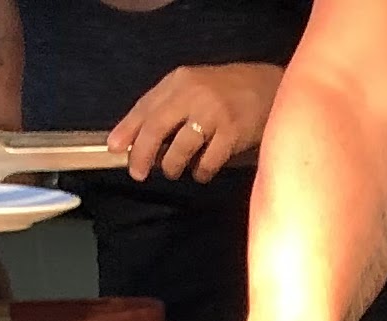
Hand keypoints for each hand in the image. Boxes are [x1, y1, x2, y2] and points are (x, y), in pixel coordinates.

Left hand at [112, 62, 282, 183]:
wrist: (272, 88)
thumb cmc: (229, 92)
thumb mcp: (196, 87)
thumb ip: (170, 106)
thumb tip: (140, 137)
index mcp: (180, 81)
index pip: (146, 106)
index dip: (127, 129)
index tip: (114, 147)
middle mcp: (193, 94)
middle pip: (156, 127)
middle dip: (142, 153)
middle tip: (137, 172)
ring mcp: (214, 115)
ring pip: (180, 148)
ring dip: (172, 165)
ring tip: (173, 170)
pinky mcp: (232, 134)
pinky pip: (207, 162)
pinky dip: (200, 171)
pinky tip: (201, 172)